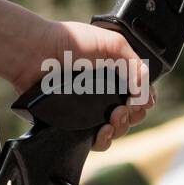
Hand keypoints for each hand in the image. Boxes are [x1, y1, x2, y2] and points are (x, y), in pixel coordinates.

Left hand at [15, 21, 156, 151]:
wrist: (36, 55)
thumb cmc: (69, 43)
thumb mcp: (112, 44)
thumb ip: (135, 64)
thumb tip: (147, 94)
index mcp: (114, 73)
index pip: (139, 93)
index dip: (144, 99)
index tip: (142, 101)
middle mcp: (103, 92)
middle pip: (131, 114)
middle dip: (135, 114)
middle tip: (126, 107)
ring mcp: (88, 110)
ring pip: (116, 129)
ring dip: (122, 126)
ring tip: (114, 117)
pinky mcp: (74, 124)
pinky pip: (95, 141)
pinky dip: (104, 140)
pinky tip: (102, 131)